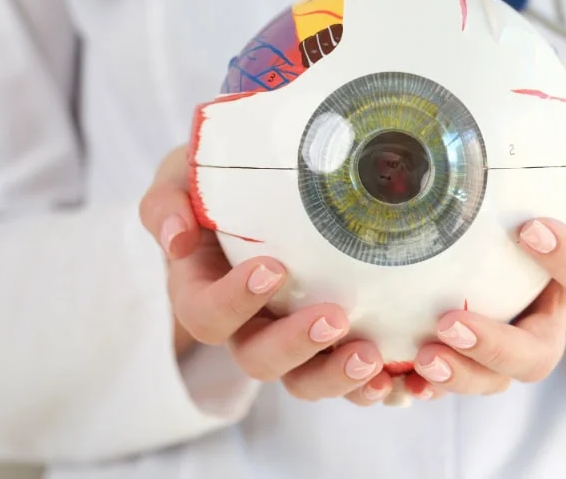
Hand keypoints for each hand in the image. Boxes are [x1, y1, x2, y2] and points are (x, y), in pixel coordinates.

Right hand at [139, 144, 395, 404]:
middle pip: (258, 360)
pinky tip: (398, 378)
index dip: (236, 302)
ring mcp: (288, 339)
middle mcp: (244, 326)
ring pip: (304, 380)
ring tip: (371, 356)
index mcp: (203, 293)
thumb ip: (168, 203)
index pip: (208, 314)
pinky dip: (369, 386)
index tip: (273, 268)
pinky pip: (346, 379)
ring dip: (335, 375)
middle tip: (334, 317)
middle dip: (295, 345)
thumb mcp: (179, 179)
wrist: (259, 184)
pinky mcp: (329, 343)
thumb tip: (177, 236)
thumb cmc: (212, 182)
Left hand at [408, 144, 565, 396]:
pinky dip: (430, 386)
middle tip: (449, 322)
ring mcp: (512, 339)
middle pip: (536, 354)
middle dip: (494, 345)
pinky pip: (455, 379)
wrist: (552, 223)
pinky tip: (402, 377)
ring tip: (423, 356)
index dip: (565, 257)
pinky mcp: (474, 349)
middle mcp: (552, 318)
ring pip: (494, 378)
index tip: (529, 228)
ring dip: (459, 373)